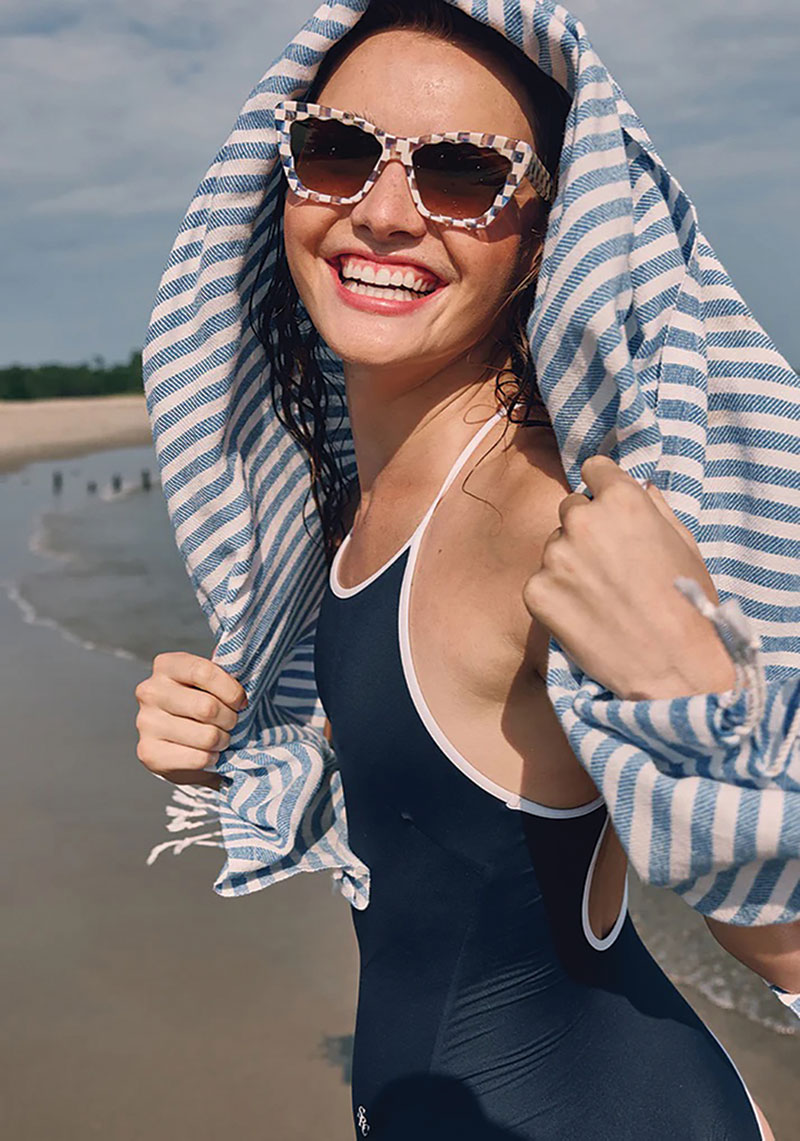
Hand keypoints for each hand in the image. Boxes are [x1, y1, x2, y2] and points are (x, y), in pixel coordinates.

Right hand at [134, 652, 247, 789]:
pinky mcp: (149, 753)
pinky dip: (212, 759)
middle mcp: (150, 691)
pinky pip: (198, 759)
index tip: (241, 702)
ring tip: (220, 739)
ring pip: (206, 736)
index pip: (204, 672)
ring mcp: (146, 723)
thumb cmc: (200, 704)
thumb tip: (246, 669)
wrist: (176, 741)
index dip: (231, 690)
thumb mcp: (210, 683)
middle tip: (231, 723)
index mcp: (166, 665)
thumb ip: (224, 675)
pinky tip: (208, 753)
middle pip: (207, 708)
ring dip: (223, 741)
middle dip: (230, 719)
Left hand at [521, 456, 735, 699]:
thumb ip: (657, 509)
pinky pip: (541, 583)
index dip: (602, 488)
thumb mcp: (685, 546)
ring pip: (555, 548)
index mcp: (623, 500)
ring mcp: (556, 557)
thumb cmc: (690, 605)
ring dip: (570, 564)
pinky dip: (557, 598)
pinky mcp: (537, 592)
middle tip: (610, 566)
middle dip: (586, 530)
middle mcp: (583, 521)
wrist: (675, 668)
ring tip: (602, 598)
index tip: (606, 507)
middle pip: (571, 509)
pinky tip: (585, 618)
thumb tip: (640, 488)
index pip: (594, 470)